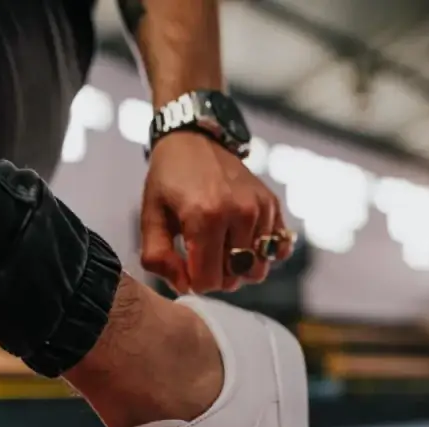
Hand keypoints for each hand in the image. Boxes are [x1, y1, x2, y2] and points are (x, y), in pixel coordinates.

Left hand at [139, 132, 291, 293]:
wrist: (193, 139)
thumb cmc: (168, 180)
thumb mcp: (150, 217)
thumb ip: (158, 258)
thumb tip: (185, 285)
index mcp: (205, 217)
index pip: (209, 282)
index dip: (194, 282)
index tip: (186, 265)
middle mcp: (239, 213)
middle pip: (235, 278)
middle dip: (216, 276)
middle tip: (201, 254)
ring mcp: (260, 209)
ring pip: (257, 269)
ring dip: (239, 267)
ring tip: (221, 247)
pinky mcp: (272, 205)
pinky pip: (277, 249)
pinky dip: (262, 253)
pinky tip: (244, 241)